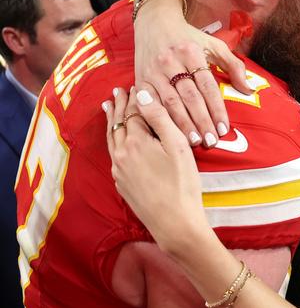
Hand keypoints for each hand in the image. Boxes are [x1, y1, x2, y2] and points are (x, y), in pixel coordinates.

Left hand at [104, 87, 208, 249]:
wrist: (175, 223)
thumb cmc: (183, 183)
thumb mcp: (178, 145)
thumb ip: (160, 117)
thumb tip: (142, 94)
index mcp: (136, 141)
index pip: (134, 112)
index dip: (135, 98)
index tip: (134, 84)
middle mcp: (121, 154)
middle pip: (119, 123)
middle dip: (120, 105)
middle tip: (118, 90)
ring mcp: (119, 170)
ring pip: (112, 139)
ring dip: (111, 121)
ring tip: (108, 107)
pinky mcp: (121, 184)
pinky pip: (113, 154)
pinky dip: (113, 139)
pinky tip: (116, 139)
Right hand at [134, 0, 251, 147]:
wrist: (154, 23)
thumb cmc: (188, 37)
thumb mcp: (213, 44)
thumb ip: (233, 65)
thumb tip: (249, 89)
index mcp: (191, 52)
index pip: (207, 86)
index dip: (217, 108)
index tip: (225, 128)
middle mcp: (171, 61)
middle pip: (189, 97)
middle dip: (202, 121)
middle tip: (212, 141)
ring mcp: (153, 71)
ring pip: (170, 103)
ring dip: (183, 124)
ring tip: (195, 141)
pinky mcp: (140, 79)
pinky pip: (150, 103)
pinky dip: (160, 119)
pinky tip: (169, 132)